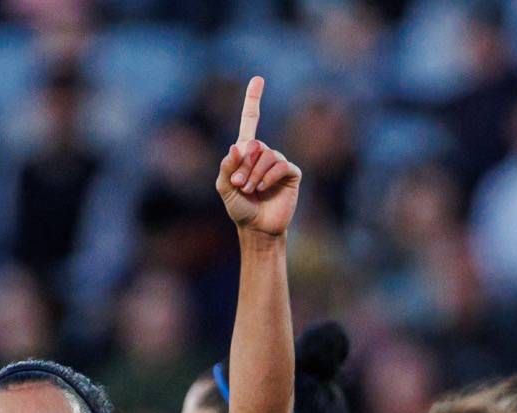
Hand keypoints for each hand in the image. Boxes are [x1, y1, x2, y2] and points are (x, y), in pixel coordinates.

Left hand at [216, 77, 300, 237]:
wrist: (258, 228)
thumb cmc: (240, 209)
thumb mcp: (225, 189)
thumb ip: (227, 168)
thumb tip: (237, 147)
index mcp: (246, 153)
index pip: (250, 121)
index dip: (253, 100)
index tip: (258, 79)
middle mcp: (264, 153)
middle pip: (255, 146)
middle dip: (244, 166)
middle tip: (241, 185)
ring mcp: (278, 162)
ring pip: (267, 156)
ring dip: (255, 174)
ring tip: (251, 190)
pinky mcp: (291, 173)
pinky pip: (280, 165)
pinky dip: (269, 177)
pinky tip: (264, 188)